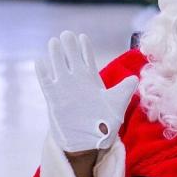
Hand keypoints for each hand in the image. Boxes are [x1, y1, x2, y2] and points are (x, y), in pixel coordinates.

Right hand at [35, 31, 137, 151]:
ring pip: (58, 68)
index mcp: (92, 81)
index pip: (87, 59)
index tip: (82, 37)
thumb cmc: (105, 124)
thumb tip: (135, 78)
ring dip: (55, 55)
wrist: (89, 142)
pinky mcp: (55, 100)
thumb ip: (124, 91)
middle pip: (71, 59)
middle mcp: (77, 82)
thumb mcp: (117, 105)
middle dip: (69, 46)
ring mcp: (64, 90)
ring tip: (53, 42)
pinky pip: (47, 84)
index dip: (84, 48)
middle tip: (66, 34)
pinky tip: (40, 61)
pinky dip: (43, 73)